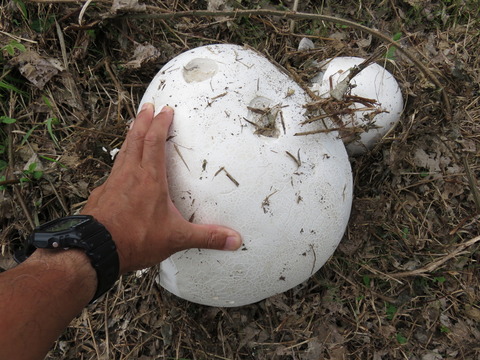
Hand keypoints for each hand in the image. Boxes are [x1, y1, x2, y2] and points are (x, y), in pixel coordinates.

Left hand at [82, 103, 241, 274]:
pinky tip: (120, 167)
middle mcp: (130, 175)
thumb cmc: (134, 240)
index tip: (165, 110)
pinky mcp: (102, 194)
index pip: (155, 142)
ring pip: (123, 151)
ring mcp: (113, 183)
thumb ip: (206, 236)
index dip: (160, 123)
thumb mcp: (177, 238)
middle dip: (143, 120)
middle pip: (136, 139)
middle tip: (147, 106)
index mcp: (150, 179)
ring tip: (134, 126)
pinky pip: (113, 170)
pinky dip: (119, 161)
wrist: (96, 250)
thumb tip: (233, 239)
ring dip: (130, 136)